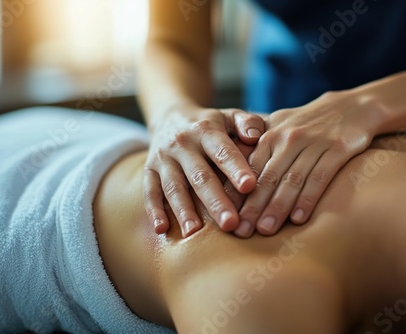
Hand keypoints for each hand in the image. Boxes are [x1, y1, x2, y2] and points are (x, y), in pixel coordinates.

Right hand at [144, 106, 264, 236]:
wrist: (171, 116)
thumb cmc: (211, 123)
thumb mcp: (230, 116)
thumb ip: (247, 123)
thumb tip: (256, 136)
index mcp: (206, 130)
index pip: (222, 151)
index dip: (236, 168)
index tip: (250, 187)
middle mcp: (182, 144)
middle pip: (199, 175)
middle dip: (215, 200)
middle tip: (230, 224)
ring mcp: (163, 158)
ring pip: (174, 187)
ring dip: (184, 210)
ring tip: (194, 232)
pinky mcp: (149, 171)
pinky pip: (150, 192)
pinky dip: (154, 210)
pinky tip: (162, 229)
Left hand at [234, 90, 382, 236]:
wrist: (352, 107)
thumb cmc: (307, 125)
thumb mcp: (279, 128)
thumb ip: (257, 149)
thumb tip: (230, 178)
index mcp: (270, 135)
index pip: (249, 168)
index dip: (237, 193)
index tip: (227, 216)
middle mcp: (288, 138)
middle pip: (268, 177)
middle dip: (253, 206)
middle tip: (242, 232)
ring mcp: (313, 143)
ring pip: (292, 179)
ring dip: (277, 207)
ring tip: (265, 230)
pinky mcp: (338, 149)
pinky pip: (320, 177)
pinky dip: (308, 198)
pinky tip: (298, 219)